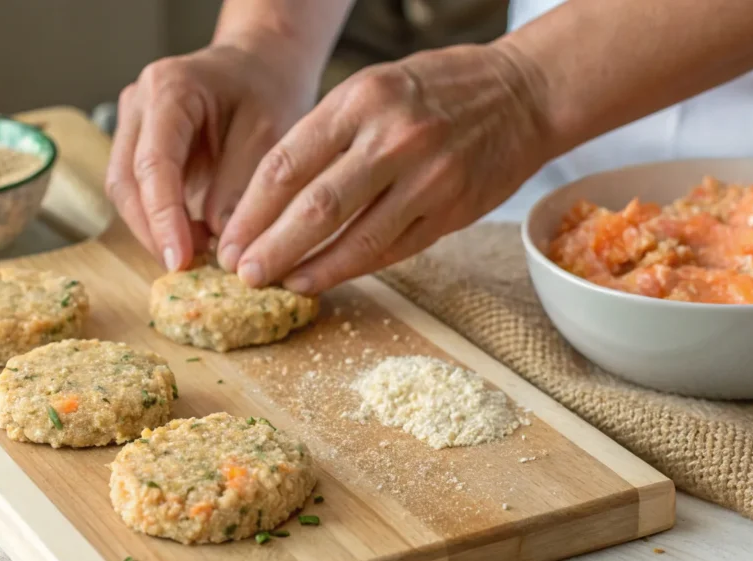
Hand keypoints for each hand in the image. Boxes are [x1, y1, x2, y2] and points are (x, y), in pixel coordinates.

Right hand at [105, 40, 316, 269]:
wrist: (259, 67)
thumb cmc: (267, 91)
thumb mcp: (269, 135)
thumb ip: (240, 186)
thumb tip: (219, 242)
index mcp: (169, 88)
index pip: (154, 164)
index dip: (163, 218)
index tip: (178, 260)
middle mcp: (139, 104)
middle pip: (127, 182)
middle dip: (153, 231)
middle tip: (188, 268)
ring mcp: (133, 125)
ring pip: (126, 192)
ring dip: (155, 230)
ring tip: (198, 256)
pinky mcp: (138, 148)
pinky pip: (140, 193)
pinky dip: (161, 222)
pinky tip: (193, 241)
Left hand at [217, 43, 550, 293]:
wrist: (523, 94)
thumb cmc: (438, 89)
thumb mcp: (374, 86)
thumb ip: (328, 133)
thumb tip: (272, 194)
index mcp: (361, 99)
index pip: (288, 164)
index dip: (251, 210)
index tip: (229, 238)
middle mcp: (392, 138)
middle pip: (314, 207)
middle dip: (270, 247)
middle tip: (242, 273)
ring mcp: (426, 178)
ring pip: (353, 238)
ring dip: (308, 267)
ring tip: (277, 283)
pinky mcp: (451, 211)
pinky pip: (389, 250)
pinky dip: (350, 269)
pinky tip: (321, 279)